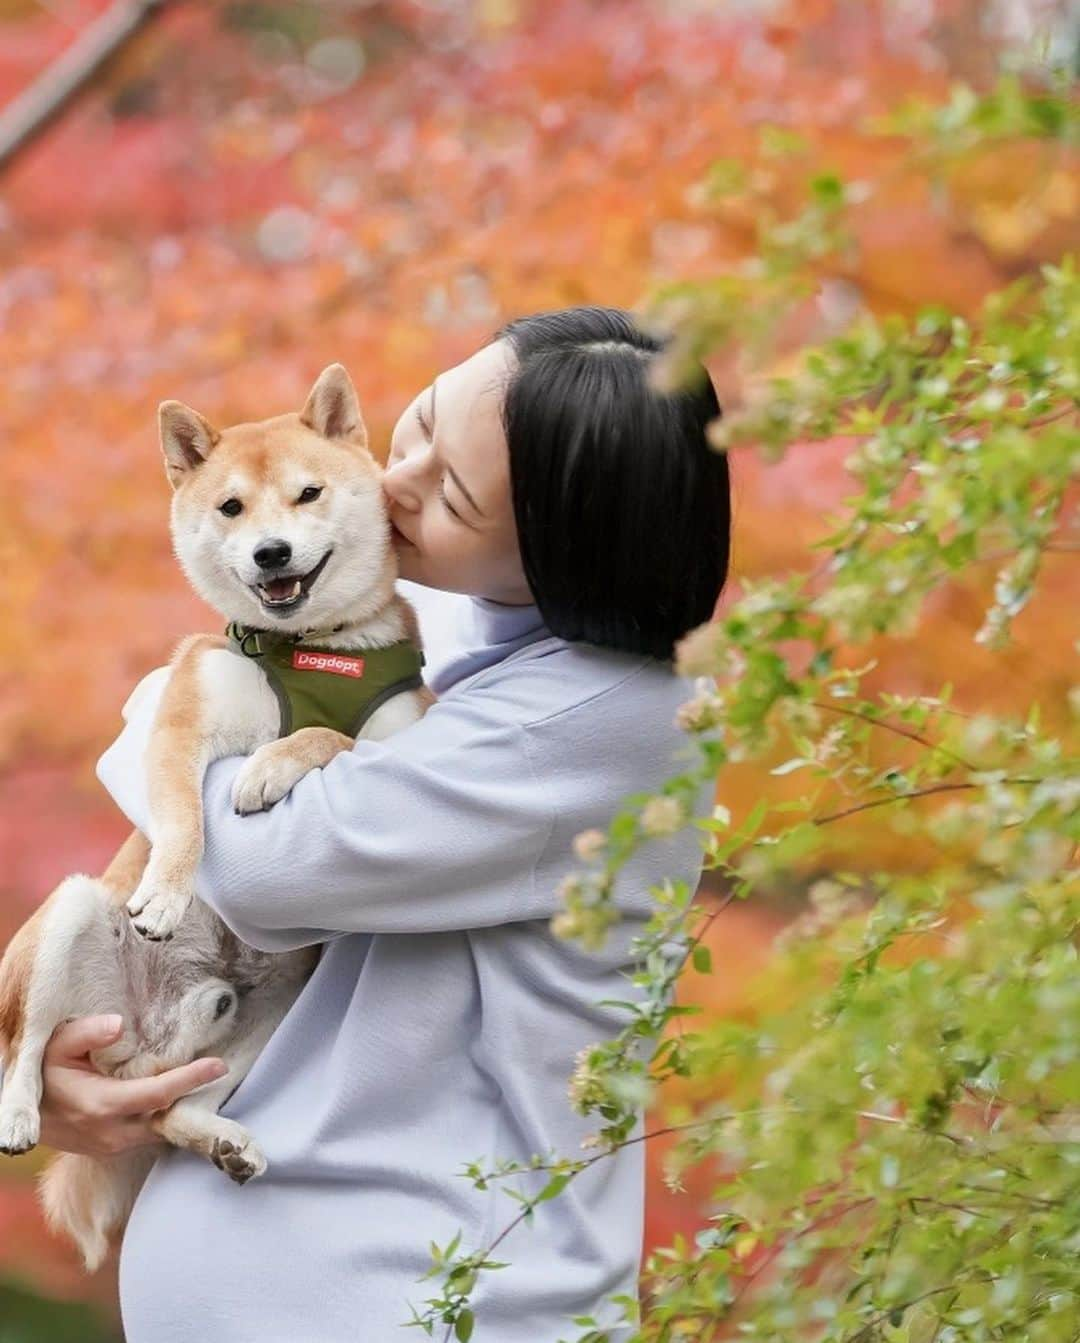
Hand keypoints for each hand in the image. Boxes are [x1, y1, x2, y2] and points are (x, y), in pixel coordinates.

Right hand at [39, 1015, 227, 1158]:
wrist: (25, 1116)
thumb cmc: (43, 1075)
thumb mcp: (56, 1046)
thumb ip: (87, 1033)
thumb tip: (119, 1025)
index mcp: (100, 1106)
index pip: (157, 1094)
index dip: (190, 1079)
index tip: (219, 1065)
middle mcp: (112, 1133)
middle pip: (169, 1117)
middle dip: (197, 1096)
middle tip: (224, 1069)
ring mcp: (114, 1146)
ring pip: (162, 1129)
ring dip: (185, 1107)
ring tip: (211, 1079)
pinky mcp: (116, 1149)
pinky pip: (151, 1134)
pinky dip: (169, 1116)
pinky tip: (185, 1096)